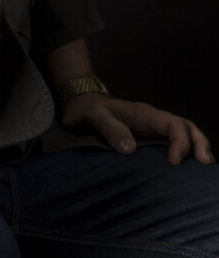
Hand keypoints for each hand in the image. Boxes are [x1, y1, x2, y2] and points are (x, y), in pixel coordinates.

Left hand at [62, 94, 215, 165]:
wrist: (77, 108)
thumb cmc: (86, 110)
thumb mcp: (95, 116)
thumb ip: (111, 129)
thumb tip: (130, 149)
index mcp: (144, 113)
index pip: (173, 124)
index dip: (179, 142)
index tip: (173, 162)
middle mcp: (152, 122)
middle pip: (186, 128)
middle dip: (199, 144)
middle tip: (205, 165)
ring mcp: (151, 132)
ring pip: (182, 137)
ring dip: (195, 151)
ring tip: (203, 172)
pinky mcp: (146, 143)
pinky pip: (169, 147)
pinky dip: (182, 157)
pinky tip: (184, 174)